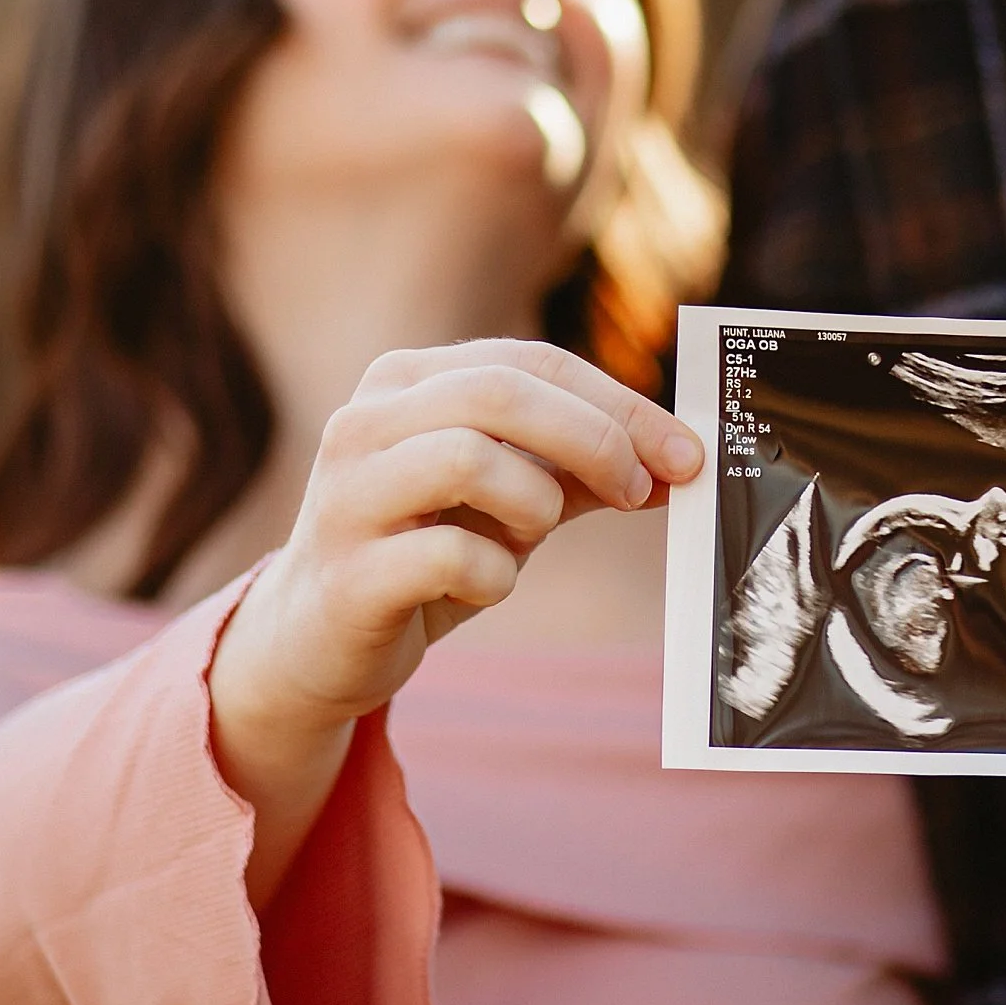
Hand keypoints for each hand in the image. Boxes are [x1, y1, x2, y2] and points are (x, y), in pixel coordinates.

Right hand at [207, 339, 702, 902]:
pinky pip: (449, 554)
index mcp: (409, 381)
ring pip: (468, 458)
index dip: (621, 403)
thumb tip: (677, 464)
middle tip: (636, 491)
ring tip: (528, 541)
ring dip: (533, 505)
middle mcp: (366, 421)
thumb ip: (584, 473)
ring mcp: (347, 494)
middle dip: (593, 439)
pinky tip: (486, 586)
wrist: (318, 642)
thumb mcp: (510, 499)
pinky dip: (494, 575)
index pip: (533, 362)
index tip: (687, 453)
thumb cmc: (428, 552)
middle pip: (500, 393)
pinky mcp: (347, 572)